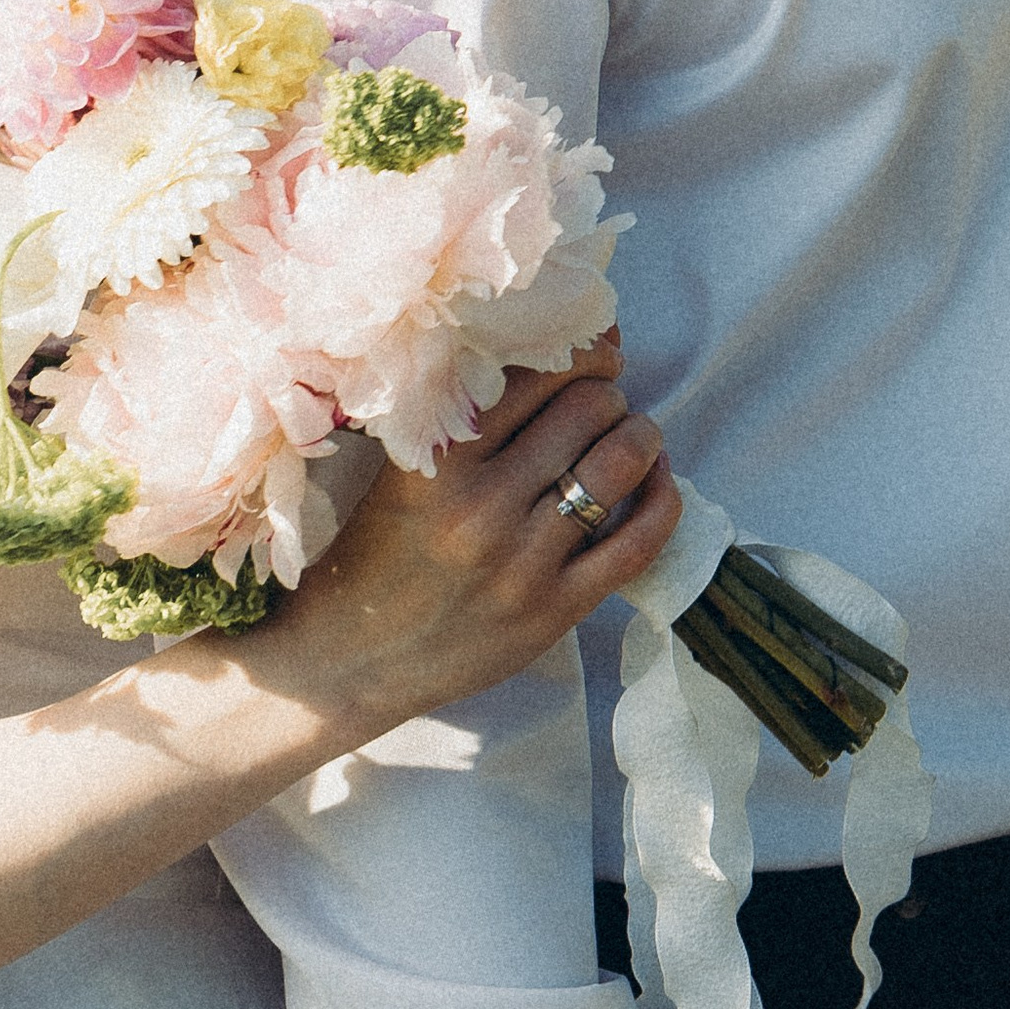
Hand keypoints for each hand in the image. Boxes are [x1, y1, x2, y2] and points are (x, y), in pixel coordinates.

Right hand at [266, 358, 681, 736]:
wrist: (348, 660)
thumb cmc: (373, 553)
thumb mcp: (403, 470)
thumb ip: (468, 416)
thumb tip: (559, 350)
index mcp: (438, 460)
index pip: (535, 373)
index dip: (578, 350)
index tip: (590, 349)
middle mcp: (482, 506)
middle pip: (586, 408)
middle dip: (608, 391)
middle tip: (605, 397)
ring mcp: (522, 562)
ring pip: (618, 464)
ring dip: (640, 434)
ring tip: (634, 432)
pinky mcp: (553, 611)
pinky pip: (636, 543)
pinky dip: (661, 500)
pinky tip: (656, 481)